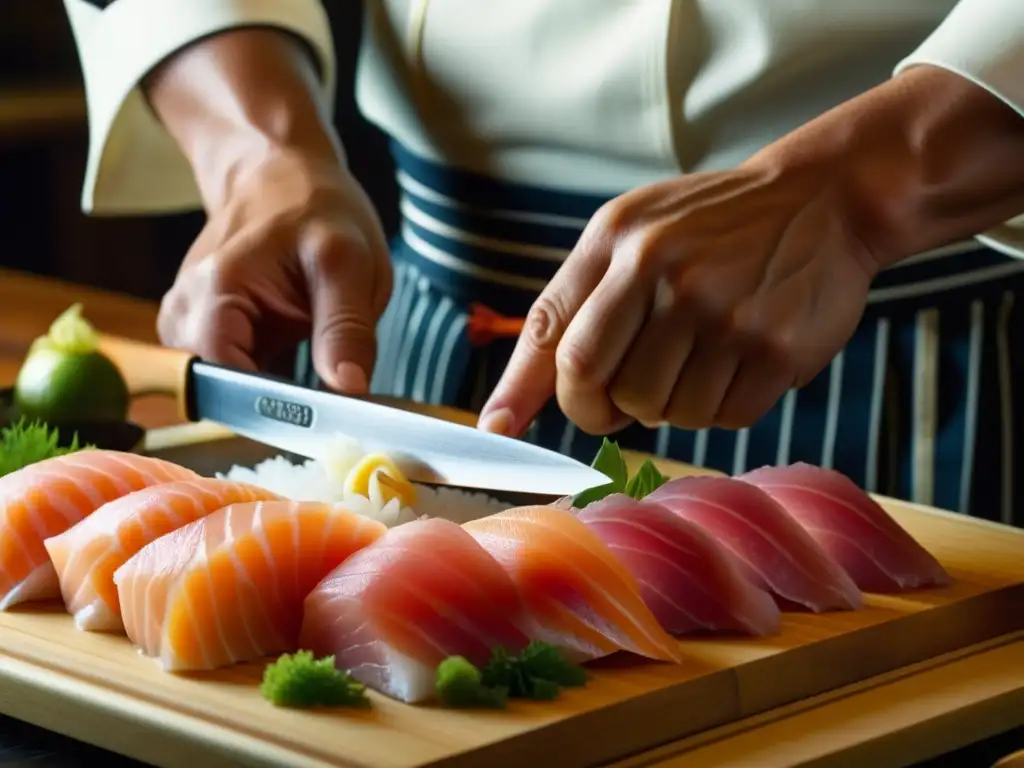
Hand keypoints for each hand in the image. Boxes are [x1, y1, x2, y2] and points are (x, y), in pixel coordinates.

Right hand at [143, 28, 390, 392]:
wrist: (282, 175)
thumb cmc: (316, 208)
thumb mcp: (350, 261)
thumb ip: (346, 327)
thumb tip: (348, 389)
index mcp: (214, 293)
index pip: (228, 386)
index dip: (277, 411)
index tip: (323, 416)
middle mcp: (185, 314)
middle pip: (226, 396)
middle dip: (281, 403)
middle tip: (328, 381)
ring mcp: (189, 325)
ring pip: (233, 393)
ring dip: (279, 390)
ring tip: (311, 347)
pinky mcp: (205, 334)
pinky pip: (237, 378)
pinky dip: (272, 377)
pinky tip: (296, 347)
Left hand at [479, 160, 876, 435]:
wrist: (823, 199)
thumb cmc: (708, 227)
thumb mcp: (628, 235)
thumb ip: (567, 309)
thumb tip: (503, 414)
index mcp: (622, 243)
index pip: (559, 343)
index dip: (527, 395)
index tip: (499, 432)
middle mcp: (669, 276)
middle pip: (605, 392)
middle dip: (603, 409)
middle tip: (624, 392)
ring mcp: (726, 315)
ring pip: (663, 414)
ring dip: (669, 404)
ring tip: (695, 356)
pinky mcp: (777, 350)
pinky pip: (723, 419)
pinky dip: (720, 406)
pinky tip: (736, 359)